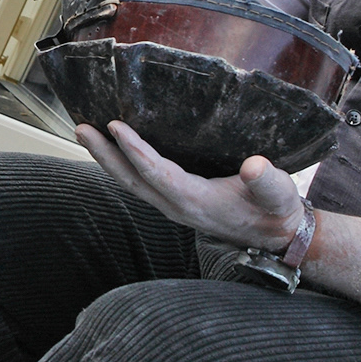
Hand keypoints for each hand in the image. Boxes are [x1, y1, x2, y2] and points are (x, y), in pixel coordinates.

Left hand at [77, 121, 303, 251]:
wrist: (275, 234)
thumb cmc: (275, 209)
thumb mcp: (279, 193)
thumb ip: (267, 181)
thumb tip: (254, 166)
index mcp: (197, 200)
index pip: (157, 173)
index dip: (135, 149)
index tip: (115, 126)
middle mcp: (177, 205)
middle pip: (131, 179)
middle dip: (105, 154)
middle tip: (81, 127)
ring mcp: (172, 205)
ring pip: (131, 182)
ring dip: (107, 158)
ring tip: (86, 132)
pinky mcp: (174, 201)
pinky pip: (140, 182)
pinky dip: (122, 164)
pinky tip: (113, 148)